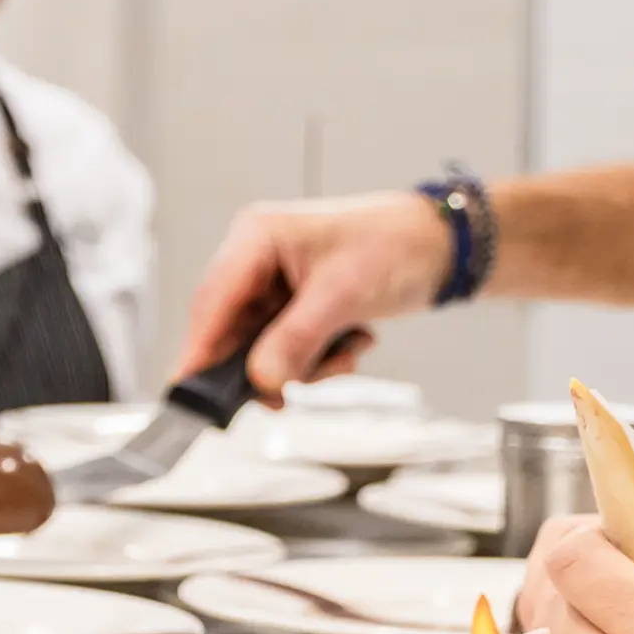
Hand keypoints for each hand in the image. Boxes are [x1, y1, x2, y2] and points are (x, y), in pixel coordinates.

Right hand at [173, 193, 445, 394]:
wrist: (444, 246)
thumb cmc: (397, 245)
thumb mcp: (343, 295)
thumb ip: (296, 340)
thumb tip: (261, 381)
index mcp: (256, 237)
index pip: (212, 300)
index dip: (200, 347)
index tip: (188, 387)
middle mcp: (257, 259)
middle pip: (232, 329)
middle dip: (265, 364)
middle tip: (282, 396)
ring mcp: (275, 284)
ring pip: (260, 346)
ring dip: (300, 363)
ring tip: (342, 356)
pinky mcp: (294, 305)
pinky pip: (286, 347)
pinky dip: (316, 359)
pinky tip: (349, 344)